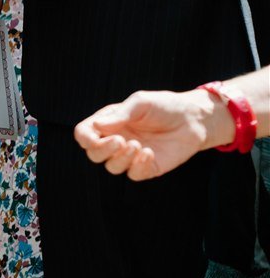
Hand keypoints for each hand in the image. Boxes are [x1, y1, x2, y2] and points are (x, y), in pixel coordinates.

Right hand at [75, 86, 229, 181]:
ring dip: (121, 158)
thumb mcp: (140, 103)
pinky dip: (138, 166)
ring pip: (112, 167)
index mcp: (109, 122)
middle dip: (102, 150)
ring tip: (138, 145)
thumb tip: (97, 126)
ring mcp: (131, 155)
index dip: (85, 138)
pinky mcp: (148, 167)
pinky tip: (150, 153)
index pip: (84, 134)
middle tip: (120, 141)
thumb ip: (119, 115)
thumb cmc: (164, 106)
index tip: (96, 136)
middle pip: (94, 154)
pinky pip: (134, 174)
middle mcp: (116, 140)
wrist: (194, 120)